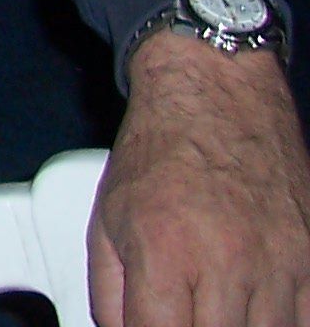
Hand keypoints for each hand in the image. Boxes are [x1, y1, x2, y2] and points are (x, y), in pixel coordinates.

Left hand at [90, 33, 309, 325]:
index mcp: (165, 252)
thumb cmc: (158, 151)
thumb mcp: (106, 220)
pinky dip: (284, 323)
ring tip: (216, 309)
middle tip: (184, 318)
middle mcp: (227, 261)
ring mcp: (278, 263)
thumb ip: (110, 294)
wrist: (215, 92)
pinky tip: (255, 311)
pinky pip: (307, 319)